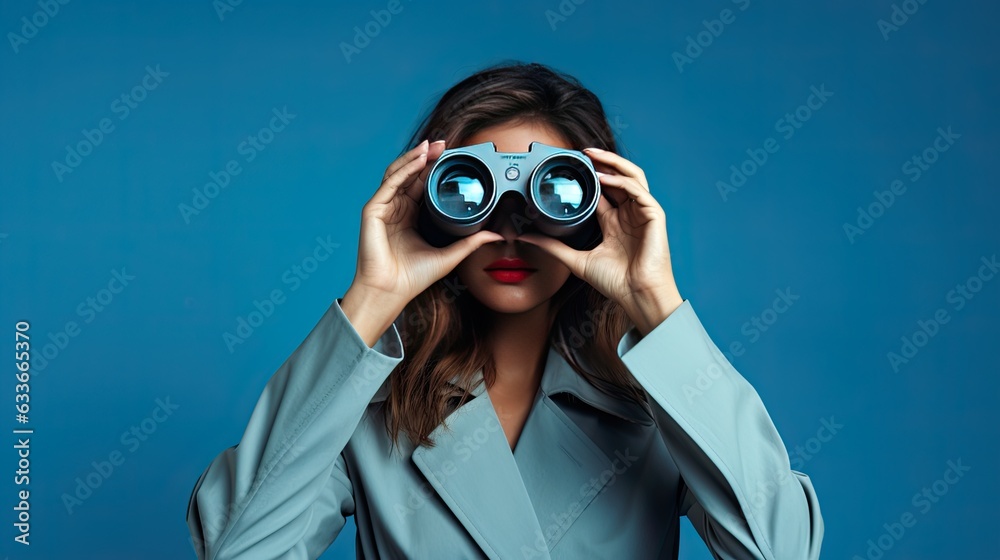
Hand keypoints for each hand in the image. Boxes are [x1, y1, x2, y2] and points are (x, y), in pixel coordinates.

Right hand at [341, 139, 503, 345]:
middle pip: (410, 174)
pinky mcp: (373, 210)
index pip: (421, 184)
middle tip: (444, 144)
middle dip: (426, 157)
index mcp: (410, 216)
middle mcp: (396, 208)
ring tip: (431, 145)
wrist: (391, 292)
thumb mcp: (450, 254)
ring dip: (415, 157)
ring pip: (398, 173)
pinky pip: (390, 183)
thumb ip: (471, 242)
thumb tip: (496, 234)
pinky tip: (418, 160)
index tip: (451, 155)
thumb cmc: (413, 278)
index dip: (434, 168)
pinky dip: (404, 169)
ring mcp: (383, 208)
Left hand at [518, 147, 682, 335]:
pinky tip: (604, 178)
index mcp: (613, 222)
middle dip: (601, 162)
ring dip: (613, 163)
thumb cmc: (615, 282)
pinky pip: (638, 190)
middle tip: (580, 152)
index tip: (570, 165)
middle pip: (617, 177)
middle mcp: (628, 214)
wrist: (636, 295)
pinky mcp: (654, 215)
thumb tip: (526, 238)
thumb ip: (552, 247)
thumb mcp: (576, 260)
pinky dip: (621, 181)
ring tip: (593, 155)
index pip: (602, 190)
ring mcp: (642, 213)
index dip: (589, 175)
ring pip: (631, 176)